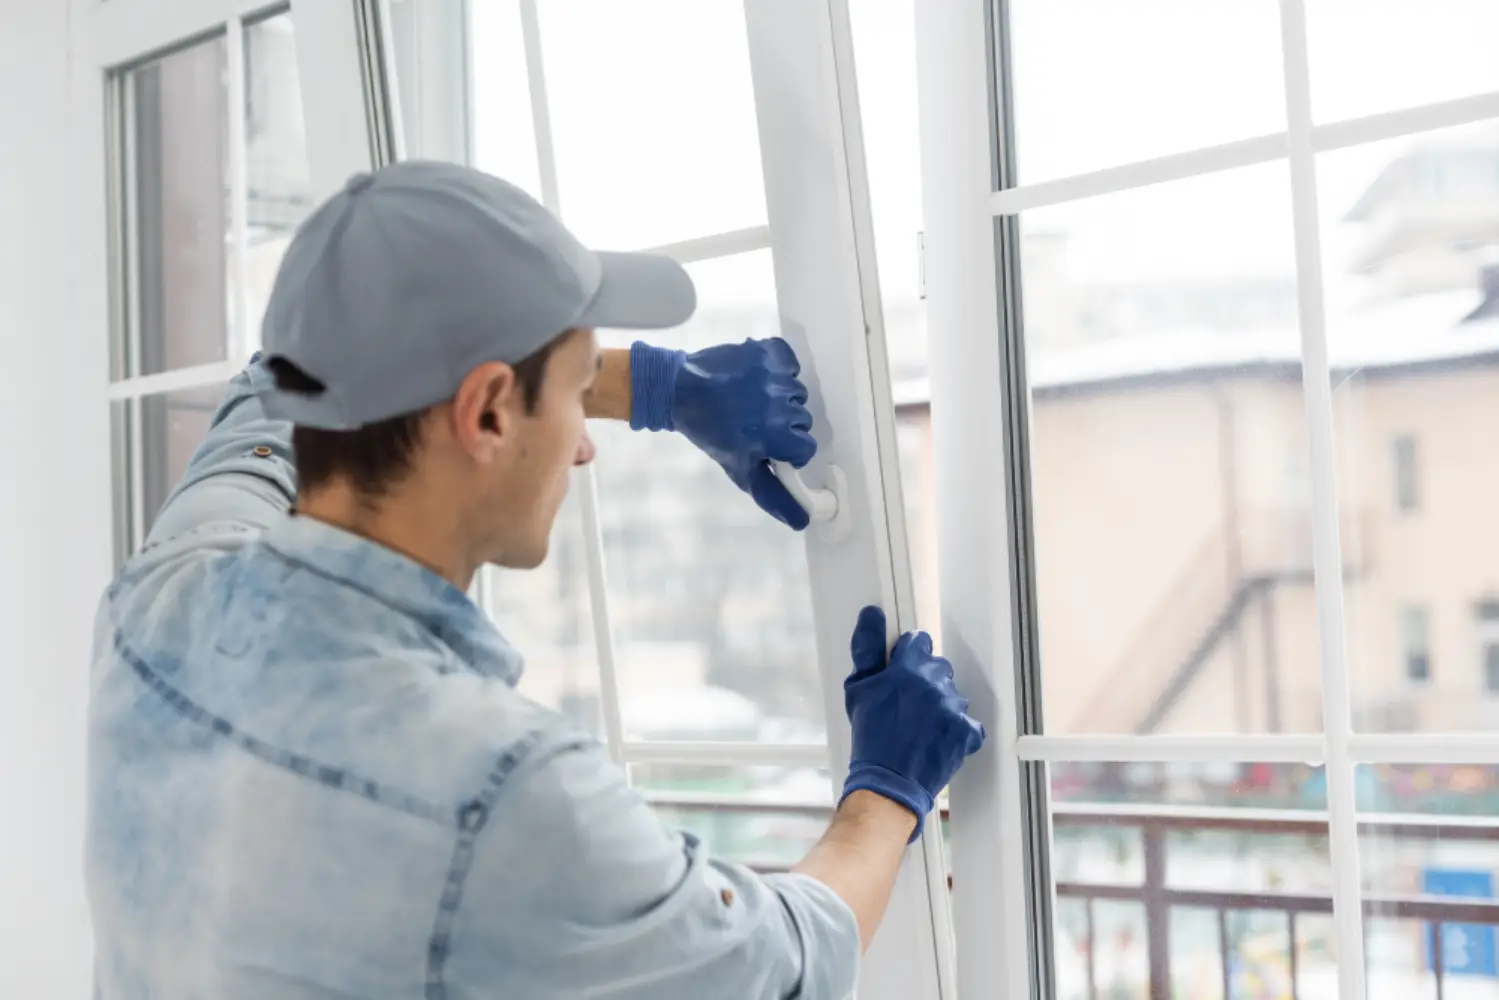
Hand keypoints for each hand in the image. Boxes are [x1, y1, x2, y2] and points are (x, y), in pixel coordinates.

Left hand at [629, 338, 817, 528]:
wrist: (680, 389)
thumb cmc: (711, 432)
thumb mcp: (741, 470)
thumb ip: (774, 495)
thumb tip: (802, 521)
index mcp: (778, 433)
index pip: (805, 447)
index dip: (787, 449)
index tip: (767, 444)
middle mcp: (782, 403)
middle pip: (802, 420)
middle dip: (782, 424)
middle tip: (754, 422)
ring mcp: (776, 374)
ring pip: (796, 392)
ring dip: (778, 397)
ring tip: (750, 399)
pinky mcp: (769, 350)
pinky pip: (789, 362)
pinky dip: (778, 368)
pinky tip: (756, 377)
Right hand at [841, 606, 985, 840]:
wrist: (888, 783)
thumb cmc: (870, 738)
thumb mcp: (858, 689)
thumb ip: (867, 648)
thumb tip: (872, 615)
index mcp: (907, 668)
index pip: (919, 642)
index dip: (909, 657)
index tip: (902, 673)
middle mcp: (934, 683)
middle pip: (938, 667)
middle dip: (925, 680)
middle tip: (908, 704)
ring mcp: (953, 708)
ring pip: (953, 694)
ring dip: (941, 705)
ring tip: (921, 725)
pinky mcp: (966, 731)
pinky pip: (969, 722)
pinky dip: (958, 730)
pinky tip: (938, 738)